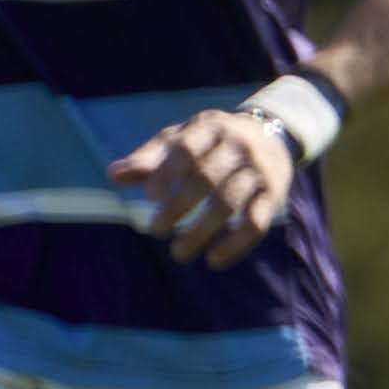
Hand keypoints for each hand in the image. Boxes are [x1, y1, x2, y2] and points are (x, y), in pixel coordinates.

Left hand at [107, 107, 299, 267]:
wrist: (273, 133)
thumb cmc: (211, 141)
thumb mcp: (181, 138)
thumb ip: (149, 158)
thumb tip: (113, 175)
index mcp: (211, 127)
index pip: (187, 149)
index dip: (167, 173)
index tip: (149, 196)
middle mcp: (239, 146)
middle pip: (206, 177)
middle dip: (178, 207)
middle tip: (155, 231)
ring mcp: (260, 170)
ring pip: (229, 202)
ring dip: (202, 231)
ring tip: (178, 253)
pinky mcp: (275, 194)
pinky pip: (256, 222)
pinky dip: (235, 244)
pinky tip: (214, 260)